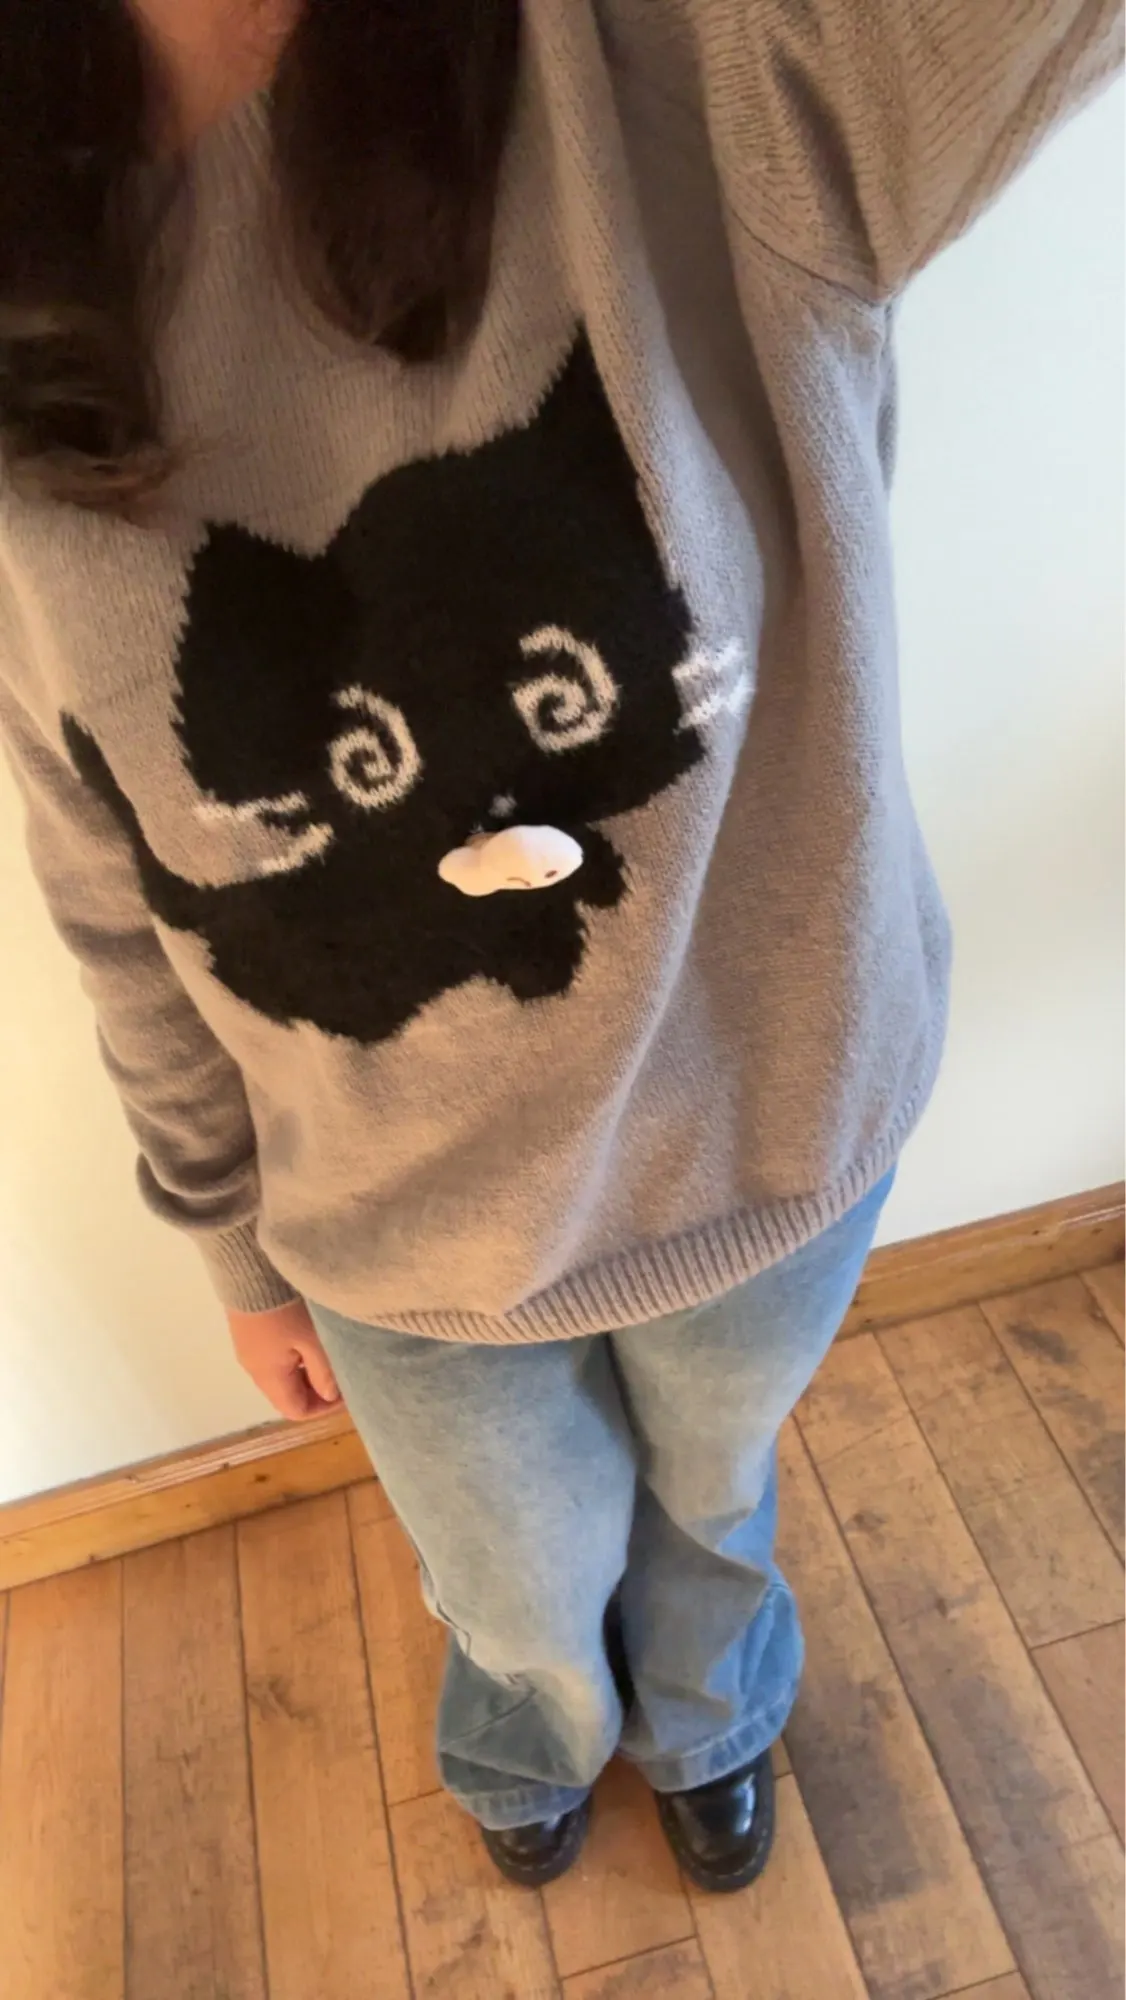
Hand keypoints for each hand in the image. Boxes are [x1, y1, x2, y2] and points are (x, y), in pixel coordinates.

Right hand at [227, 1298, 341, 1420]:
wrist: (250, 1267)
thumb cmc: (286, 1307)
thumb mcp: (313, 1340)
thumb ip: (324, 1372)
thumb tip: (331, 1396)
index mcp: (268, 1376)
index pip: (296, 1411)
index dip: (324, 1408)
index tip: (347, 1389)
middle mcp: (253, 1367)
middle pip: (288, 1394)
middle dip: (317, 1388)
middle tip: (342, 1370)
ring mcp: (248, 1348)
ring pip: (283, 1373)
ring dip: (307, 1370)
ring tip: (329, 1352)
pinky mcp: (248, 1329)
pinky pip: (274, 1354)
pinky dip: (295, 1354)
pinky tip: (309, 1335)